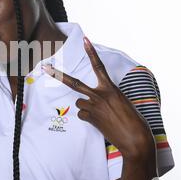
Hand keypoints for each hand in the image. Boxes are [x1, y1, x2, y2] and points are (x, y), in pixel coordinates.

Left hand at [42, 37, 154, 159]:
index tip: (85, 40)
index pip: (99, 66)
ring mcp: (94, 107)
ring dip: (85, 106)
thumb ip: (108, 95)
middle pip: (73, 83)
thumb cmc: (134, 120)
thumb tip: (97, 99)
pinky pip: (82, 115)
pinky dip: (88, 118)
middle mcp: (100, 95)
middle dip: (58, 75)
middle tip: (45, 68)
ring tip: (99, 114)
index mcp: (111, 88)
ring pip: (79, 102)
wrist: (135, 139)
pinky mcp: (91, 119)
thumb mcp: (123, 101)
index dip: (91, 52)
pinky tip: (99, 122)